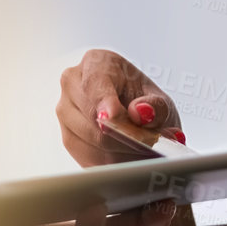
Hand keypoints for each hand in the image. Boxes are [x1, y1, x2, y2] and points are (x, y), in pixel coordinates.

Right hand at [57, 49, 183, 166]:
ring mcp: (65, 112)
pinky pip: (90, 158)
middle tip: (152, 144)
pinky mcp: (68, 139)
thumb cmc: (146, 103)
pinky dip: (113, 164)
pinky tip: (130, 158)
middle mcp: (72, 83)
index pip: (95, 84)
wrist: (138, 118)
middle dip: (125, 136)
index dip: (104, 103)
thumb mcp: (160, 101)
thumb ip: (156, 106)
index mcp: (96, 62)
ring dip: (123, 152)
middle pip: (94, 118)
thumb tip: (140, 113)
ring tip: (146, 151)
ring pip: (93, 141)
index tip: (114, 118)